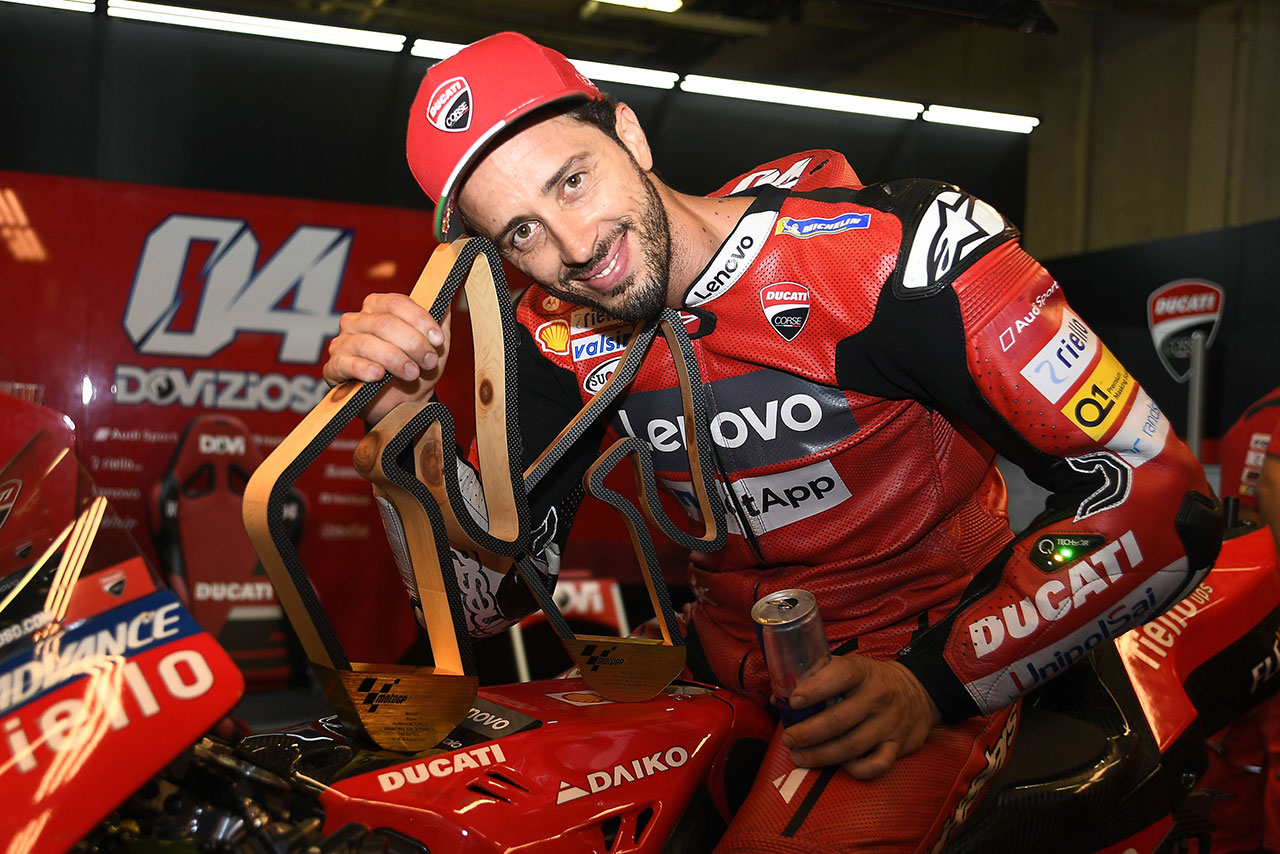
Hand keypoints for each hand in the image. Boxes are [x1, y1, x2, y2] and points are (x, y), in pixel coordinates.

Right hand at [322, 292, 451, 423]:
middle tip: (428, 361)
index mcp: (378, 308)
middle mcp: (356, 321)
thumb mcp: (435, 345)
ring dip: (395, 359)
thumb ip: (441, 319)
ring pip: (367, 343)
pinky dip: (364, 368)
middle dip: (412, 343)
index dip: (419, 320)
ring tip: (412, 373)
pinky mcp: (335, 368)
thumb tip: (446, 297)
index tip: (437, 339)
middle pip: (384, 323)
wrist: (403, 403)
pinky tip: (379, 375)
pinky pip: (345, 363)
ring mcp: (342, 343)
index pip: (396, 303)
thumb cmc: (416, 368)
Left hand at [781, 655, 940, 780]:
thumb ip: (813, 678)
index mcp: (862, 672)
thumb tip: (777, 699)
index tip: (794, 700)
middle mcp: (878, 697)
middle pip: (839, 719)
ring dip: (821, 755)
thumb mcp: (847, 668)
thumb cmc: (870, 680)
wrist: (918, 691)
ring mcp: (889, 723)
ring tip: (799, 756)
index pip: (839, 676)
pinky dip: (856, 769)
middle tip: (788, 738)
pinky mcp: (897, 746)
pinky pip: (876, 765)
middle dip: (808, 733)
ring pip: (852, 746)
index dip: (815, 688)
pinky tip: (839, 766)